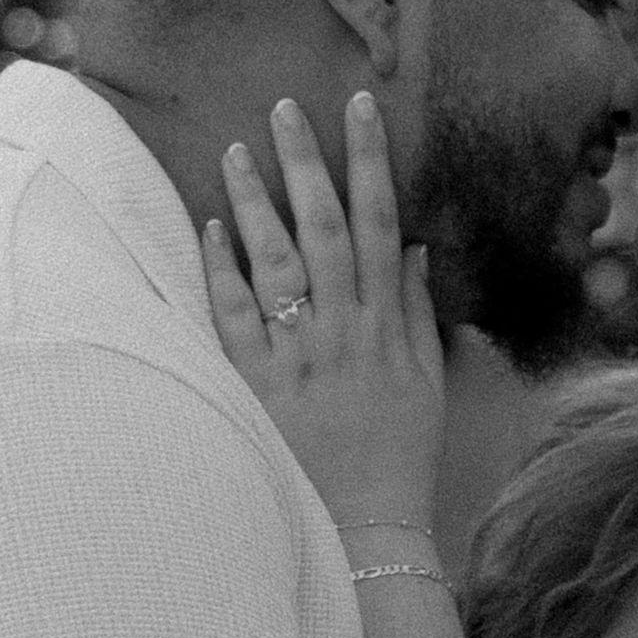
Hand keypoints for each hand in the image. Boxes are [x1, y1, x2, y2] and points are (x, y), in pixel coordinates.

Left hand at [202, 87, 446, 542]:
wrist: (369, 529)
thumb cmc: (400, 455)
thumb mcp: (428, 381)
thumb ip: (418, 311)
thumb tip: (413, 245)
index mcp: (389, 324)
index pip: (382, 223)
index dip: (370, 161)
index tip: (360, 108)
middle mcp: (344, 331)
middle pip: (326, 228)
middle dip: (306, 163)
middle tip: (284, 108)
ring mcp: (299, 357)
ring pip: (276, 263)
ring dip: (256, 203)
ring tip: (234, 151)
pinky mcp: (258, 386)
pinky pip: (234, 318)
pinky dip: (221, 271)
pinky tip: (209, 228)